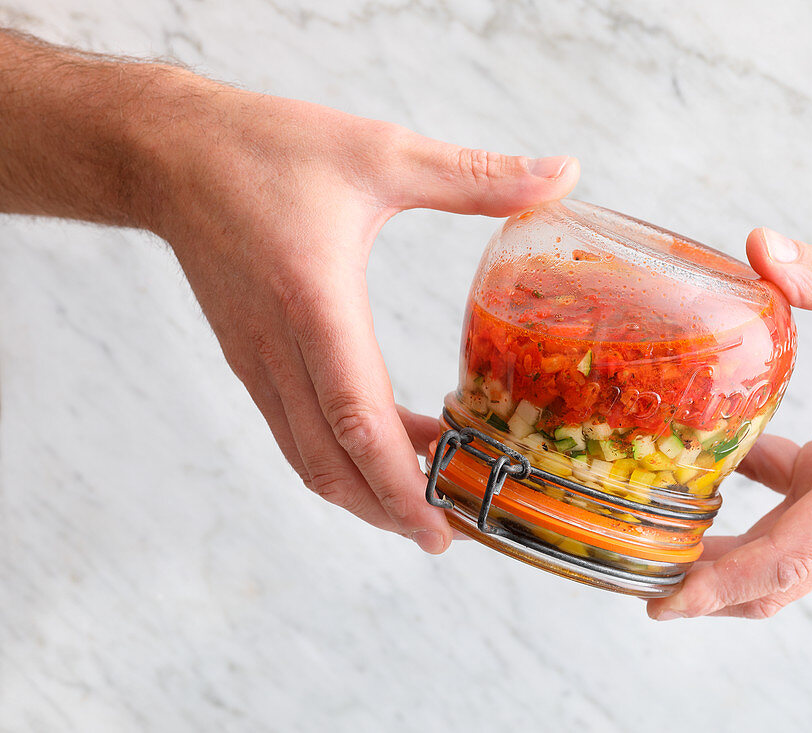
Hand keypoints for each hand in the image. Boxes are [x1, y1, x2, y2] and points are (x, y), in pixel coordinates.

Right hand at [150, 81, 578, 552]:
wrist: (169, 154)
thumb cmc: (267, 149)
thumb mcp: (379, 152)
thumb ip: (474, 174)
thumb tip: (565, 173)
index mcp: (315, 304)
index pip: (358, 420)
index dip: (403, 482)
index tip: (442, 528)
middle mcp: (277, 349)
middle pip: (332, 463)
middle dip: (391, 509)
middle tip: (452, 531)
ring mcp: (256, 361)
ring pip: (310, 457)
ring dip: (366, 491)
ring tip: (428, 500)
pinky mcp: (250, 359)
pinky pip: (296, 430)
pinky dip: (342, 456)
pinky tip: (386, 447)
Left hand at [648, 225, 811, 618]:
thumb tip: (756, 247)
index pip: (792, 552)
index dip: (724, 581)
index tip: (665, 602)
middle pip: (781, 576)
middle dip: (710, 589)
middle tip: (639, 584)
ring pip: (788, 550)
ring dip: (727, 552)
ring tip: (655, 536)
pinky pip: (798, 503)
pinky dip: (751, 496)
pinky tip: (710, 458)